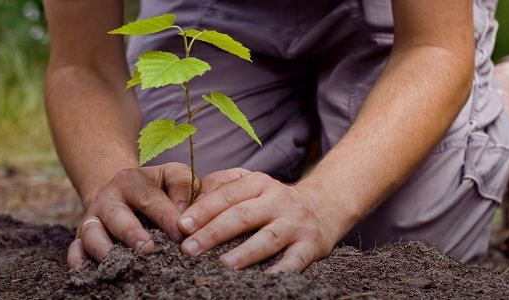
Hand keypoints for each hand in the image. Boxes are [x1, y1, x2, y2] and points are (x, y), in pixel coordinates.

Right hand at [67, 162, 196, 268]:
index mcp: (131, 181)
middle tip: (148, 250)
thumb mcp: (170, 175)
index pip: (150, 198)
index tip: (181, 234)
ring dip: (104, 249)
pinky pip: (74, 248)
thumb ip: (183, 187)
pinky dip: (77, 259)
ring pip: (92, 233)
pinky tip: (86, 271)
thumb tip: (186, 216)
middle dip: (132, 234)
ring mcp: (92, 218)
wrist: (119, 190)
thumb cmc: (155, 188)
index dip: (166, 217)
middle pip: (117, 217)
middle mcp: (108, 199)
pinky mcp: (81, 236)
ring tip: (122, 264)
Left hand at [177, 168, 344, 272]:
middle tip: (189, 249)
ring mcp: (295, 223)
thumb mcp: (253, 185)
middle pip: (242, 215)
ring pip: (268, 238)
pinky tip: (264, 280)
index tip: (182, 225)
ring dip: (245, 252)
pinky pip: (295, 260)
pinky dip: (280, 271)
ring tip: (223, 264)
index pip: (227, 195)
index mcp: (259, 183)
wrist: (326, 206)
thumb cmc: (274, 201)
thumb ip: (222, 188)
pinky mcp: (311, 245)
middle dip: (213, 232)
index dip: (203, 209)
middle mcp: (278, 200)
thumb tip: (188, 203)